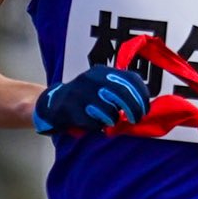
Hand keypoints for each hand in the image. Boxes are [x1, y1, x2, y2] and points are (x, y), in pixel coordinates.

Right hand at [33, 64, 150, 134]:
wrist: (52, 103)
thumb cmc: (84, 98)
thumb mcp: (102, 88)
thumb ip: (120, 92)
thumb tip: (143, 106)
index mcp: (102, 72)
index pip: (130, 79)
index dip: (142, 95)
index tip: (145, 109)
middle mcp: (91, 78)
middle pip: (122, 93)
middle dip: (133, 109)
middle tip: (135, 120)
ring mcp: (80, 93)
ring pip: (109, 111)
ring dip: (111, 120)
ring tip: (106, 121)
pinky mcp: (71, 108)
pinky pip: (93, 123)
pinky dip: (96, 126)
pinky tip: (91, 123)